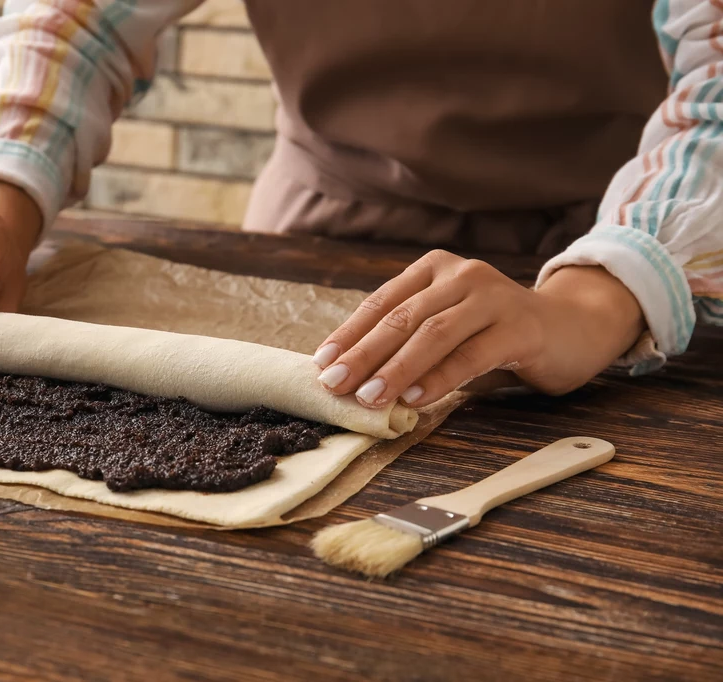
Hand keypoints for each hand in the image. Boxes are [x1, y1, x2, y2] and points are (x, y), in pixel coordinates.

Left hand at [312, 250, 644, 406]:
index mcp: (435, 270)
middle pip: (402, 318)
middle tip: (335, 384)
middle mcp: (462, 276)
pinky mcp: (520, 328)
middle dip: (364, 354)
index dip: (350, 333)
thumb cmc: (496, 333)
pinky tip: (415, 398)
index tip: (322, 363)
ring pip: (433, 334)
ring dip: (396, 369)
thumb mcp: (448, 327)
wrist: (572, 327)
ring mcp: (493, 298)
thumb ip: (409, 341)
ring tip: (369, 398)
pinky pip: (471, 355)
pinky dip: (439, 378)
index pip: (382, 302)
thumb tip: (354, 376)